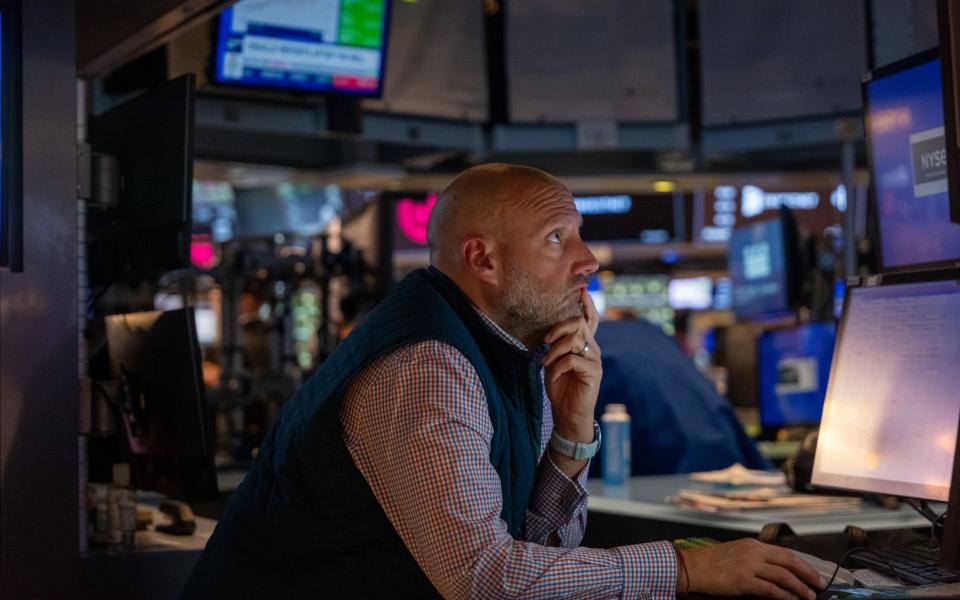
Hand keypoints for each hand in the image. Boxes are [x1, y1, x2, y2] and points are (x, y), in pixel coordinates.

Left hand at [542, 288, 601, 475]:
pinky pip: (573, 359)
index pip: (590, 319)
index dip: (587, 303)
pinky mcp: (593, 373)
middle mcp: (594, 349)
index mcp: (586, 344)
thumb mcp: (555, 362)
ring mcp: (595, 360)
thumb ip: (558, 346)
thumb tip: (550, 331)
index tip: (581, 289)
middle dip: (559, 327)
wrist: (569, 415)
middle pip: (579, 323)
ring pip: (575, 339)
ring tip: (545, 362)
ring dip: (555, 349)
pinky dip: (558, 365)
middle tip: (546, 339)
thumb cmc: (561, 388)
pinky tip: (552, 375)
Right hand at [680, 539, 824, 599]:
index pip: (785, 553)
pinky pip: (770, 589)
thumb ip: (756, 559)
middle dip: (808, 574)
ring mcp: (748, 566)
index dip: (803, 564)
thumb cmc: (712, 562)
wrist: (692, 567)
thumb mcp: (737, 553)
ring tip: (809, 596)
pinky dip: (784, 596)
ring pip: (783, 576)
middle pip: (789, 562)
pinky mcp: (743, 581)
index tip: (814, 574)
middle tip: (819, 584)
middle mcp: (753, 553)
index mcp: (753, 545)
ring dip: (799, 587)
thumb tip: (778, 572)